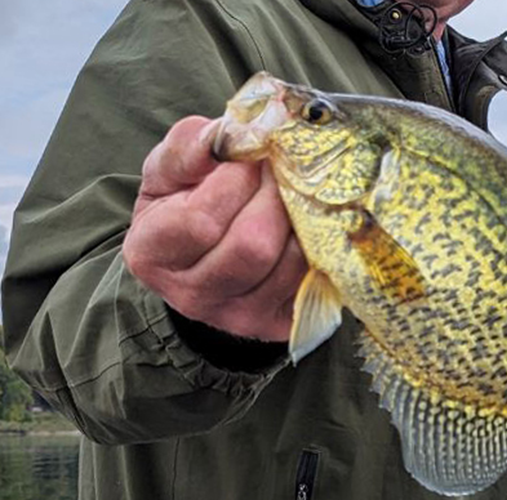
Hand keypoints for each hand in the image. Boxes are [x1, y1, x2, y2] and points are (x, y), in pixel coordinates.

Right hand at [123, 116, 306, 341]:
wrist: (203, 257)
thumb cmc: (182, 204)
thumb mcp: (169, 170)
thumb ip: (189, 147)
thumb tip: (229, 134)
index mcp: (152, 254)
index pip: (201, 221)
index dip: (234, 180)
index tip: (247, 156)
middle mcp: (191, 295)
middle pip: (253, 244)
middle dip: (273, 194)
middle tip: (276, 169)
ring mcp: (238, 315)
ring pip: (289, 260)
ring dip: (299, 215)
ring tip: (290, 192)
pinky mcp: (277, 322)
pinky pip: (312, 277)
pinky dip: (316, 242)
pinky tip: (303, 223)